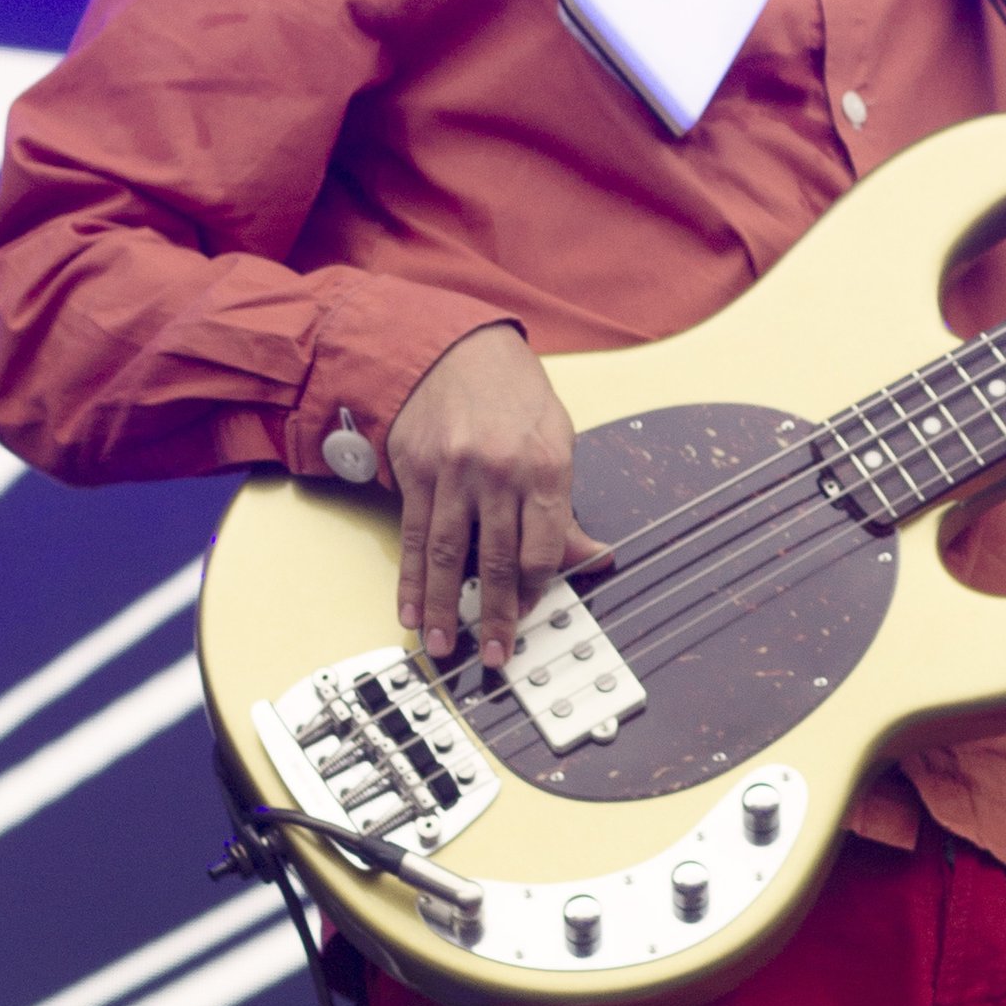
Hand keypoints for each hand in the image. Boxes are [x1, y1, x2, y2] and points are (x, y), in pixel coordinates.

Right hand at [384, 324, 605, 668]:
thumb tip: (595, 559)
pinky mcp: (416, 472)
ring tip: (443, 646)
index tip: (526, 616)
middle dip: (494, 615)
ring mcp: (453, 472)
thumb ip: (565, 510)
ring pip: (445, 554)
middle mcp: (498, 471)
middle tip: (494, 656)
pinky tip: (410, 608)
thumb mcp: (558, 442)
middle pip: (494, 559)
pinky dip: (410, 578)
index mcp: (546, 466)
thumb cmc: (515, 398)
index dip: (534, 589)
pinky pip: (412, 536)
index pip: (541, 546)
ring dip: (443, 607)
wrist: (456, 349)